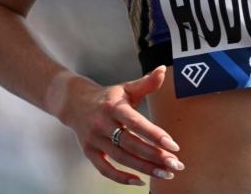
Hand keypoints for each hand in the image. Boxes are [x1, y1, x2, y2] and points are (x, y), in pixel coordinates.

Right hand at [57, 66, 183, 185]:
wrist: (74, 103)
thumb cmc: (108, 97)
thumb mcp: (126, 88)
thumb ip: (146, 83)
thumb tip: (163, 70)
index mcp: (113, 107)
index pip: (136, 123)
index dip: (155, 135)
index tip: (174, 146)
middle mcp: (102, 124)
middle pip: (131, 144)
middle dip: (155, 156)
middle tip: (176, 164)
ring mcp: (94, 140)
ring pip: (121, 158)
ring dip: (145, 168)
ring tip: (166, 173)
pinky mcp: (89, 152)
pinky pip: (105, 169)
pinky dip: (121, 178)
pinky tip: (140, 181)